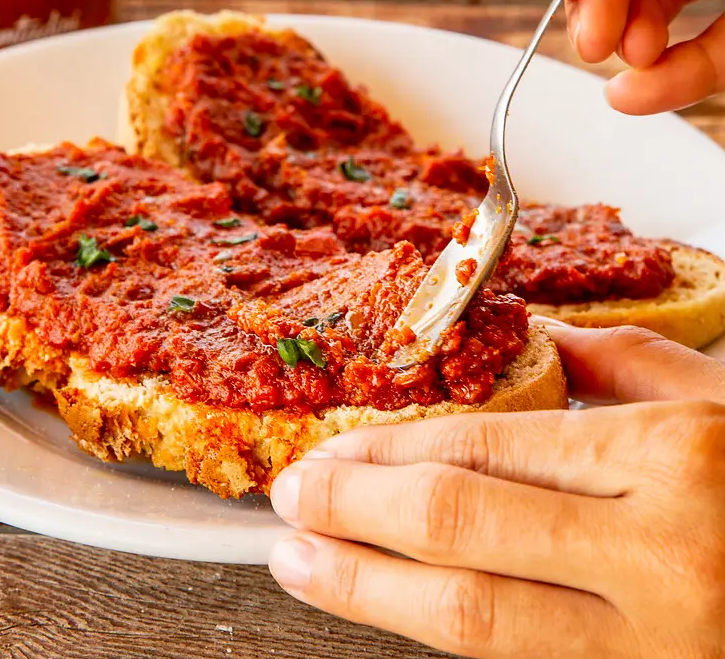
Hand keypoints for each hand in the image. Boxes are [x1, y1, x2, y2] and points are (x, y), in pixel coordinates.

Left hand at [268, 322, 724, 657]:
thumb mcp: (720, 401)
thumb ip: (622, 368)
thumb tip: (535, 339)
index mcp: (676, 462)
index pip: (483, 452)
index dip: (385, 456)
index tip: (322, 453)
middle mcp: (664, 559)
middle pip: (461, 536)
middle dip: (354, 520)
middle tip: (286, 504)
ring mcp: (661, 650)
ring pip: (479, 629)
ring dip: (373, 597)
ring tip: (304, 568)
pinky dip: (453, 638)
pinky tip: (403, 610)